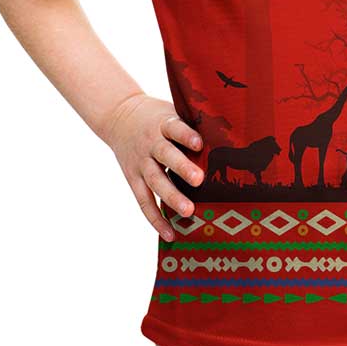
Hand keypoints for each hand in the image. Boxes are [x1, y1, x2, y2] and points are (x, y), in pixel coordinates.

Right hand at [102, 93, 202, 241]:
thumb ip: (191, 125)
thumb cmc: (157, 118)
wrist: (119, 116)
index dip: (186, 135)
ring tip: (189, 212)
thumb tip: (227, 136)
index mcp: (162, 124)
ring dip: (172, 198)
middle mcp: (150, 143)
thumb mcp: (171, 112)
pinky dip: (156, 219)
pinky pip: (144, 202)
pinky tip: (170, 234)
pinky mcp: (133, 179)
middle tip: (199, 180)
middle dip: (182, 168)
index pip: (174, 128)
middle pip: (165, 156)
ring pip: (155, 182)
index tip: (200, 143)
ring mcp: (140, 163)